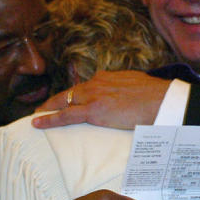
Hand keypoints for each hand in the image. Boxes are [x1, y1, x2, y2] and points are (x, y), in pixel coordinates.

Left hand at [32, 71, 169, 129]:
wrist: (161, 101)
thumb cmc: (156, 97)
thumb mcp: (137, 85)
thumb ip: (125, 88)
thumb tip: (125, 94)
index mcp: (109, 77)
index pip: (86, 86)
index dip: (75, 94)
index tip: (69, 98)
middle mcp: (98, 83)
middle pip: (71, 92)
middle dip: (57, 100)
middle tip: (44, 107)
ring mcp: (94, 96)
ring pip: (64, 101)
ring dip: (49, 108)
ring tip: (37, 115)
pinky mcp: (93, 110)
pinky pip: (66, 115)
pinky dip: (50, 118)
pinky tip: (37, 122)